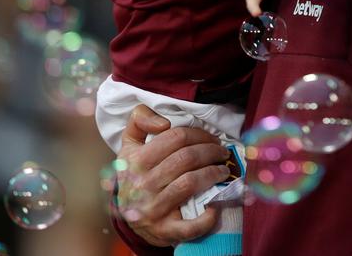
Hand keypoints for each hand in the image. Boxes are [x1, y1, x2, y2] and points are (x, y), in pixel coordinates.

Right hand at [114, 106, 230, 247]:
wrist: (128, 216)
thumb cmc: (135, 175)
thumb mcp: (129, 145)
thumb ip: (139, 120)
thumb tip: (163, 122)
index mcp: (136, 161)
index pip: (175, 137)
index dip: (200, 134)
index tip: (212, 138)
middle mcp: (142, 184)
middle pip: (186, 158)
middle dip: (211, 152)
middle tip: (222, 153)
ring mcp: (152, 209)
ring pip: (190, 183)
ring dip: (214, 174)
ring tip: (224, 171)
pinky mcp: (163, 230)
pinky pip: (189, 225)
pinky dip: (206, 218)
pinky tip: (215, 207)